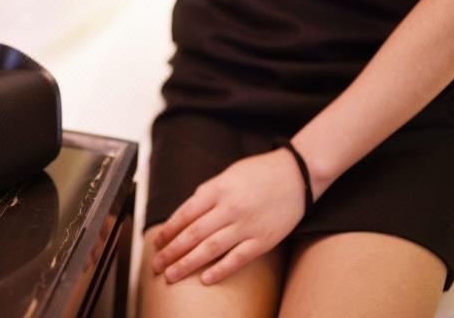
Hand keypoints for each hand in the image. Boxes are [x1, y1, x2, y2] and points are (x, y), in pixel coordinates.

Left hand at [152, 148, 305, 285]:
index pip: (184, 214)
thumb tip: (186, 215)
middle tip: (156, 265)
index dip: (168, 231)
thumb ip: (207, 194)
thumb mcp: (226, 175)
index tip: (157, 243)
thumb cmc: (258, 173)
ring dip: (187, 264)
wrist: (296, 174)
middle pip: (192, 234)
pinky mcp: (263, 240)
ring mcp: (246, 225)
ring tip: (171, 275)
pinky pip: (237, 259)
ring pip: (210, 249)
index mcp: (216, 189)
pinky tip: (204, 279)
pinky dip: (220, 270)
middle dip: (171, 252)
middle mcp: (229, 208)